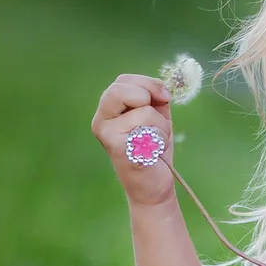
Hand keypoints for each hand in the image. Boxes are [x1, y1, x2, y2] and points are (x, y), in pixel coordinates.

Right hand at [90, 73, 175, 206]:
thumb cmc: (154, 148)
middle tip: (157, 116)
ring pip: (144, 111)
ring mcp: (107, 135)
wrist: (154, 185)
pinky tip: (153, 152)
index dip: (148, 83)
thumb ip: (155, 96)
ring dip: (161, 125)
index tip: (164, 97)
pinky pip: (149, 130)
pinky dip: (160, 139)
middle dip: (148, 97)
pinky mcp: (118, 149)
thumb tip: (163, 89)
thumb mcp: (156, 115)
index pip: (123, 80)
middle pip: (120, 89)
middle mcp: (101, 121)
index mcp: (107, 110)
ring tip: (155, 141)